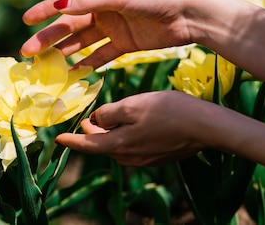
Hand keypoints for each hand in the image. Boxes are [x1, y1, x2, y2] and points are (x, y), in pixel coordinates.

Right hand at [20, 0, 228, 68]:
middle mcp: (104, 6)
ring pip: (82, 41)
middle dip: (49, 37)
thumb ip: (90, 3)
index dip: (45, 10)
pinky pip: (101, 55)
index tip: (25, 21)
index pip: (67, 0)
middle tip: (28, 53)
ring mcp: (114, 25)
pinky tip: (72, 74)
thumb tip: (59, 7)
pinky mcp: (125, 43)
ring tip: (44, 66)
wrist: (190, 14)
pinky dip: (87, 64)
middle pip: (70, 24)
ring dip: (64, 52)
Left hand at [54, 90, 223, 165]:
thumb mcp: (133, 105)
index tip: (58, 138)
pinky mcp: (159, 156)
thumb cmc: (169, 110)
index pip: (88, 145)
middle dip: (92, 133)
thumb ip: (109, 113)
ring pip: (119, 146)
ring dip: (110, 133)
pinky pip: (134, 147)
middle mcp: (131, 158)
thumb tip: (97, 120)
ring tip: (108, 118)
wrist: (206, 126)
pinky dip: (126, 135)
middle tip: (87, 118)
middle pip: (103, 146)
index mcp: (120, 145)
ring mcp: (146, 159)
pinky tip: (133, 123)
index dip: (72, 140)